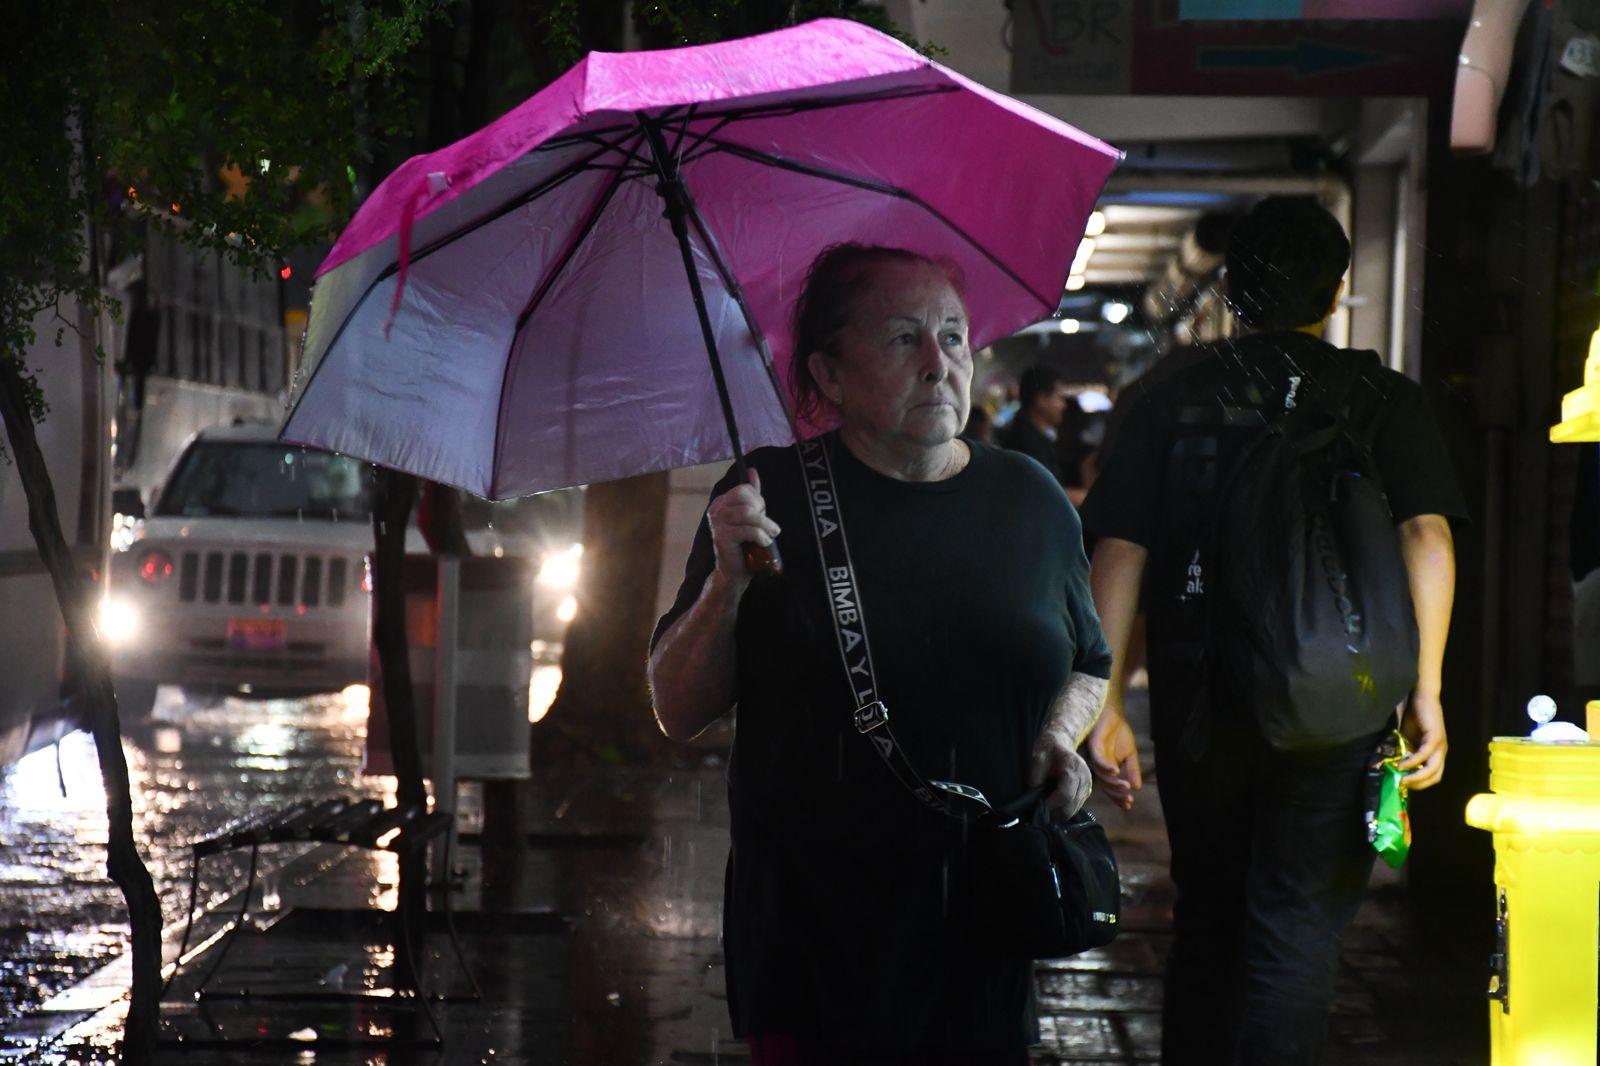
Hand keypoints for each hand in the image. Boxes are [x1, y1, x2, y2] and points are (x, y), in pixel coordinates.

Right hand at [705, 469, 779, 584]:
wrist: (735, 571)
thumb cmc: (745, 543)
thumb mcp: (751, 515)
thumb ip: (751, 494)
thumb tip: (752, 471)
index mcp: (721, 503)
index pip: (742, 489)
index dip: (758, 499)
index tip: (763, 513)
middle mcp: (716, 510)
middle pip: (745, 498)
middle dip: (762, 511)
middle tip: (768, 526)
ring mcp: (717, 524)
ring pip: (748, 514)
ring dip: (765, 525)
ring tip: (771, 534)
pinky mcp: (722, 538)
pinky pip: (747, 530)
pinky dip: (761, 536)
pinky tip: (764, 543)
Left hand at [1029, 723, 1092, 816]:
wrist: (1061, 742)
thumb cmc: (1049, 748)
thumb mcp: (1038, 757)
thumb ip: (1035, 776)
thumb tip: (1032, 797)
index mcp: (1074, 767)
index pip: (1065, 794)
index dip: (1051, 804)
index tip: (1037, 807)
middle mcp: (1085, 779)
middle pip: (1070, 806)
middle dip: (1053, 812)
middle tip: (1037, 813)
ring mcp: (1087, 786)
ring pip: (1073, 810)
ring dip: (1058, 813)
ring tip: (1043, 809)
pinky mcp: (1085, 792)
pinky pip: (1074, 807)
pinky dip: (1063, 810)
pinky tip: (1052, 805)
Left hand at [1085, 706, 1142, 810]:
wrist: (1112, 712)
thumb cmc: (1118, 732)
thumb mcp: (1130, 753)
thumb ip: (1133, 769)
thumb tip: (1138, 787)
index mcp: (1107, 769)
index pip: (1111, 787)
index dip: (1119, 797)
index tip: (1129, 805)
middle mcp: (1099, 766)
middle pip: (1105, 785)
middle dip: (1116, 794)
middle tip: (1128, 799)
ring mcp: (1095, 757)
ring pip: (1101, 775)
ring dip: (1113, 782)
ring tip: (1126, 786)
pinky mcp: (1093, 746)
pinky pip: (1098, 760)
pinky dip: (1106, 766)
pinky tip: (1116, 771)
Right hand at [1397, 691, 1446, 789]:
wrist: (1421, 697)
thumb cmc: (1415, 716)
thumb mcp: (1408, 739)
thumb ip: (1405, 751)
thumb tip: (1395, 767)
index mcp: (1436, 753)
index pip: (1433, 776)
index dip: (1420, 783)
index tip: (1403, 783)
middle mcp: (1441, 752)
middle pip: (1435, 777)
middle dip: (1419, 784)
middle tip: (1402, 784)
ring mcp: (1440, 746)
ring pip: (1432, 769)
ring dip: (1416, 777)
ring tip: (1401, 778)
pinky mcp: (1435, 738)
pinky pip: (1424, 755)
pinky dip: (1413, 762)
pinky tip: (1402, 764)